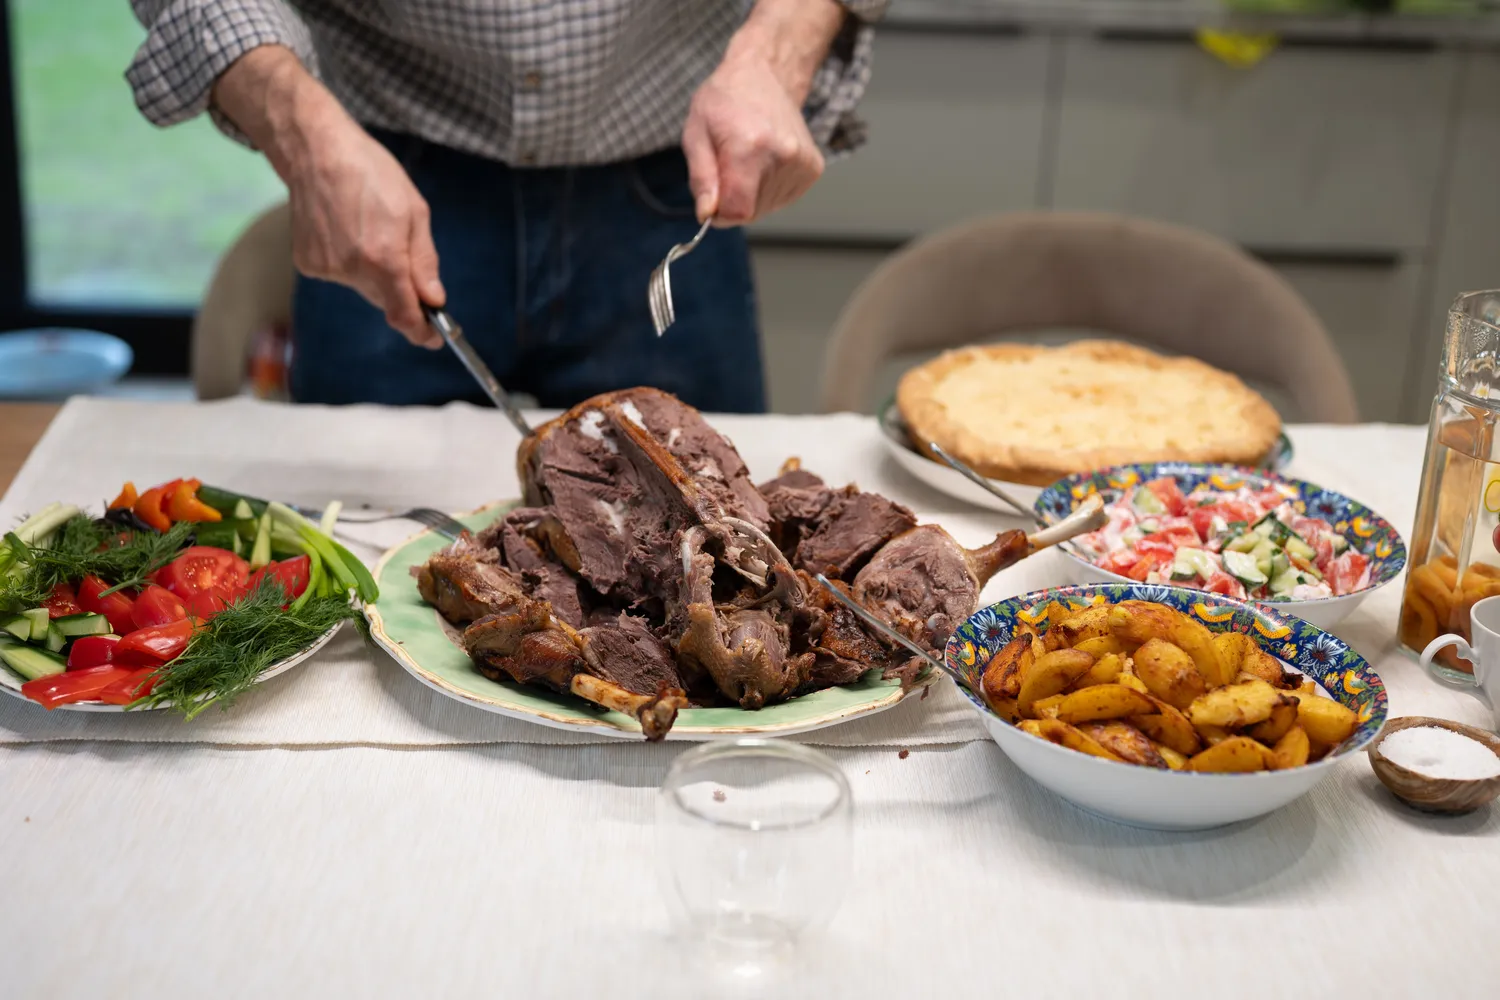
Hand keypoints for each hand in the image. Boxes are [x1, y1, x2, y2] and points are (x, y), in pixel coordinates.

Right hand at [284, 115, 444, 347]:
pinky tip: (347, 230)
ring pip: (363, 287)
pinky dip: (350, 262)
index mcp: (383, 259)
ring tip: (369, 228)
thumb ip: (424, 262)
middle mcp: (351, 270)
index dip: (422, 332)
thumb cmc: (371, 173)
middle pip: (385, 300)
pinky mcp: (308, 263)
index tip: (434, 338)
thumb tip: (435, 301)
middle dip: (400, 289)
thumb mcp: (414, 212)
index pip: (404, 315)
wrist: (316, 151)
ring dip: (374, 272)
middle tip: (402, 255)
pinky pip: (341, 275)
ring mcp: (326, 269)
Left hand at [681, 22, 828, 224]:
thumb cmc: (725, 101)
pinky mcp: (813, 168)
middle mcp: (782, 156)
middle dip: (733, 200)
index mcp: (750, 148)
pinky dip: (768, 189)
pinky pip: (783, 198)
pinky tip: (764, 162)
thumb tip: (707, 215)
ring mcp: (802, 163)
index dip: (719, 213)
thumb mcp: (695, 133)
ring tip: (748, 160)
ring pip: (767, 208)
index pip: (737, 212)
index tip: (712, 195)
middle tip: (728, 166)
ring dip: (751, 194)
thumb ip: (701, 178)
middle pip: (751, 213)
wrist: (765, 75)